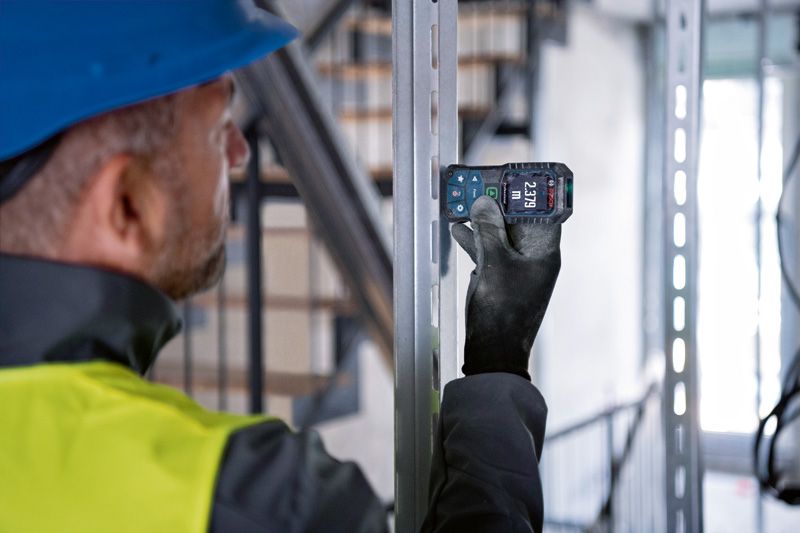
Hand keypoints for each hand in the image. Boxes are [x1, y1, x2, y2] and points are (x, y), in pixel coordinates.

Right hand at [451, 195, 560, 379]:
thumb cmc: (503, 311)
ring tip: (463, 200)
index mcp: (545, 252)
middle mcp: (534, 257)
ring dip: (482, 219)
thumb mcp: (495, 264)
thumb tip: (483, 202)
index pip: (544, 211)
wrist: (493, 351)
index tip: (512, 175)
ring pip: (500, 234)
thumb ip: (488, 230)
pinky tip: (458, 228)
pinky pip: (489, 251)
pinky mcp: (500, 278)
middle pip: (519, 220)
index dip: (530, 192)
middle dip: (499, 202)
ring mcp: (516, 268)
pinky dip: (475, 239)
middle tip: (481, 183)